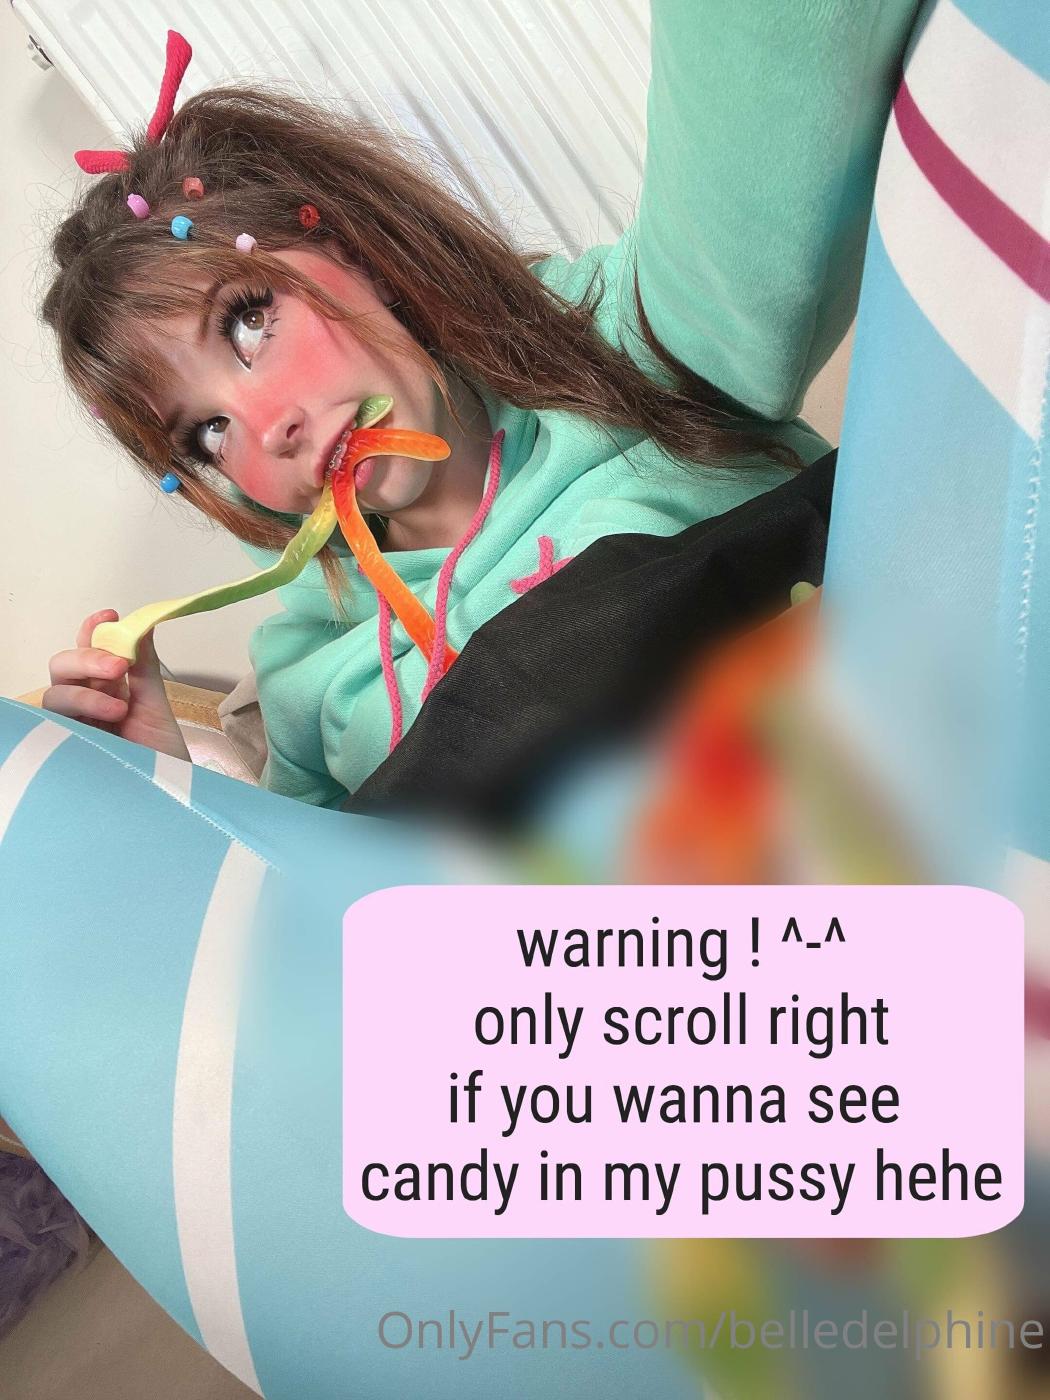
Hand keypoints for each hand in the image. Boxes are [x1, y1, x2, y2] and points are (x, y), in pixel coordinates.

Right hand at [43, 609, 190, 759]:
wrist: (170, 799)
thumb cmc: (163, 757)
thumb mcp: (155, 706)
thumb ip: (144, 667)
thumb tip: (144, 623)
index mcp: (107, 688)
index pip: (88, 650)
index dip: (91, 630)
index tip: (110, 616)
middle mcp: (85, 704)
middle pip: (62, 668)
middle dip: (86, 660)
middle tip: (119, 668)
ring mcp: (74, 726)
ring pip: (54, 695)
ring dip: (85, 695)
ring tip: (120, 711)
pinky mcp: (65, 750)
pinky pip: (51, 727)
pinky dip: (74, 718)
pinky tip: (99, 723)